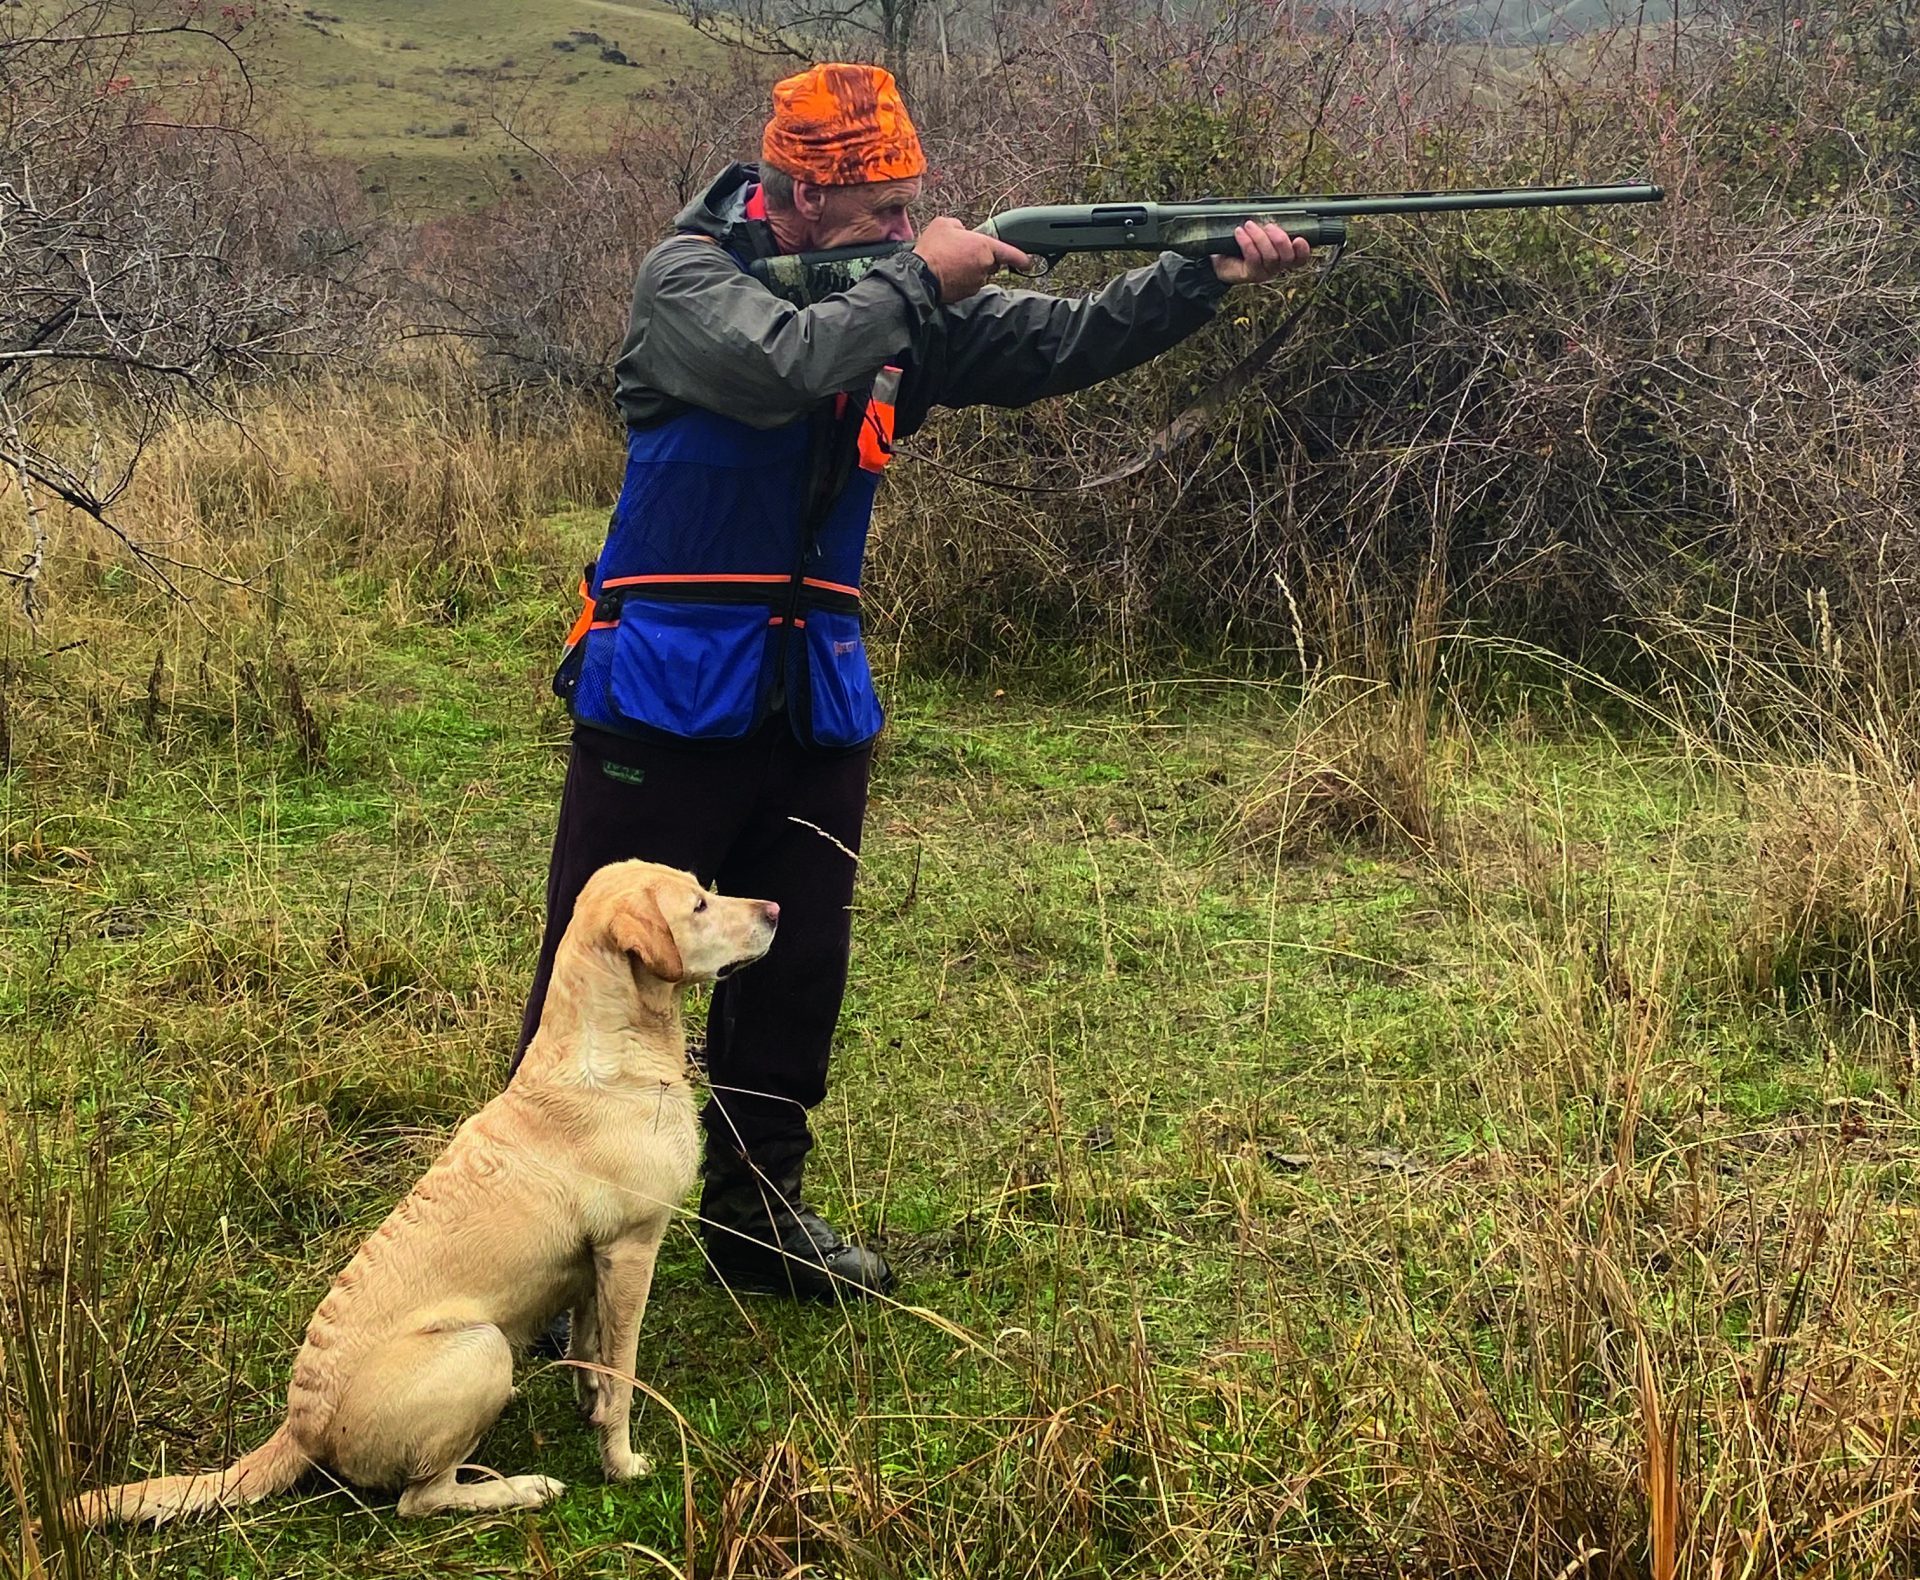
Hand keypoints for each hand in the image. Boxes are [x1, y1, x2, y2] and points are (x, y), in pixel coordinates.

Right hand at [912, 216, 1030, 302]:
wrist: (920, 275)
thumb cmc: (933, 249)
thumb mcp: (944, 224)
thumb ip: (959, 226)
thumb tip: (961, 231)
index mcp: (984, 246)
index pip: (1010, 253)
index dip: (1021, 258)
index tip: (1027, 262)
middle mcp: (984, 266)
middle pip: (991, 262)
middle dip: (981, 258)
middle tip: (962, 252)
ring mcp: (976, 282)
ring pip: (979, 274)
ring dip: (970, 269)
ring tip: (950, 263)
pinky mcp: (967, 293)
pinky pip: (968, 284)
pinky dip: (962, 279)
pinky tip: (948, 273)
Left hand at [1212, 221, 1312, 285]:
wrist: (1219, 259)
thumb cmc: (1240, 243)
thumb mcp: (1257, 232)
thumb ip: (1268, 226)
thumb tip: (1271, 212)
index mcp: (1283, 256)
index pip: (1300, 258)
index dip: (1303, 250)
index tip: (1299, 238)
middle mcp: (1277, 267)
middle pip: (1287, 257)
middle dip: (1280, 239)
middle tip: (1268, 226)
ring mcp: (1265, 272)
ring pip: (1271, 257)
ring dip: (1261, 238)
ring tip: (1249, 225)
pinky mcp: (1251, 274)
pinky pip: (1253, 258)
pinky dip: (1247, 242)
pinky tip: (1239, 232)